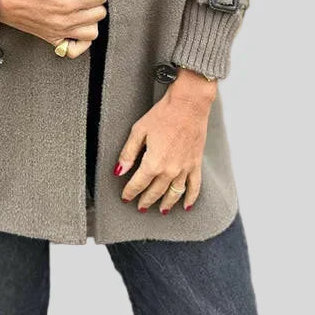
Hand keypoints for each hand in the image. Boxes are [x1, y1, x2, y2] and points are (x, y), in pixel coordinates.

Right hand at [0, 0, 107, 56]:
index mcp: (66, 2)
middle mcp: (66, 20)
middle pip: (99, 14)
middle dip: (92, 1)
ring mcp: (60, 32)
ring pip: (92, 33)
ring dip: (90, 20)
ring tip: (78, 10)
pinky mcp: (52, 40)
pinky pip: (75, 50)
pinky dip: (80, 42)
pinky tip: (75, 28)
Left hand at [115, 69, 216, 212]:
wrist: (188, 105)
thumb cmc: (164, 114)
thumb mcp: (139, 131)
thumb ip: (128, 153)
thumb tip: (119, 170)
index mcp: (153, 163)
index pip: (138, 184)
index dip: (130, 192)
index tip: (126, 197)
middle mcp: (169, 170)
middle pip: (155, 192)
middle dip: (146, 201)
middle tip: (140, 206)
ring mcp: (184, 169)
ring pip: (174, 194)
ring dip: (166, 204)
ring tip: (161, 210)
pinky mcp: (196, 163)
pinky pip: (195, 187)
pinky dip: (191, 198)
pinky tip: (187, 205)